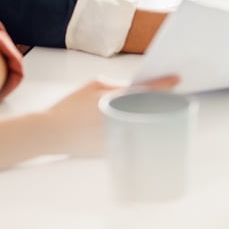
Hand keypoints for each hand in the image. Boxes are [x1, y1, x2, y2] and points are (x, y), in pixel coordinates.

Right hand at [41, 75, 180, 156]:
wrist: (52, 133)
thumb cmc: (69, 108)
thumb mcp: (92, 87)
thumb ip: (115, 84)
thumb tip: (134, 87)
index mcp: (114, 99)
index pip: (145, 89)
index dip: (164, 83)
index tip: (176, 79)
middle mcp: (119, 118)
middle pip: (149, 108)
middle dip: (159, 102)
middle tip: (169, 97)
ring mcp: (118, 135)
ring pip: (143, 124)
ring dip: (150, 117)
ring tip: (155, 112)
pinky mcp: (114, 149)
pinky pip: (132, 138)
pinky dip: (137, 131)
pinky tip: (137, 127)